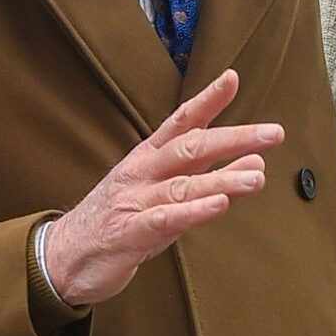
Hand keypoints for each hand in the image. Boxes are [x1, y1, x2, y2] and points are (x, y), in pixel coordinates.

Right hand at [42, 70, 280, 305]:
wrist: (62, 257)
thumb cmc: (120, 220)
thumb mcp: (160, 193)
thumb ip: (204, 179)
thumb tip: (253, 162)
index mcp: (147, 157)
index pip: (181, 122)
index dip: (207, 100)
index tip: (233, 78)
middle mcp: (141, 172)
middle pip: (191, 148)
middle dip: (234, 138)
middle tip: (273, 134)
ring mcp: (134, 201)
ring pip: (183, 185)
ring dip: (224, 179)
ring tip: (257, 175)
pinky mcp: (129, 233)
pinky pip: (165, 219)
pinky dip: (194, 211)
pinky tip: (220, 204)